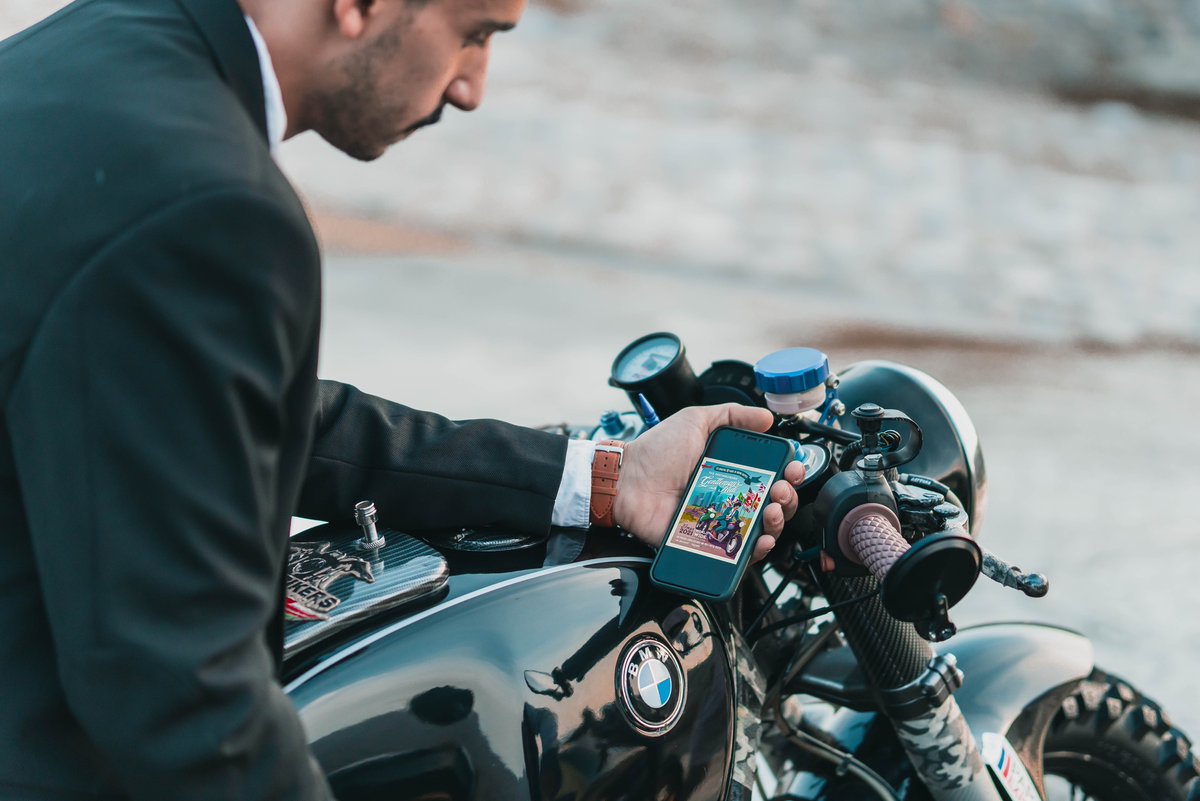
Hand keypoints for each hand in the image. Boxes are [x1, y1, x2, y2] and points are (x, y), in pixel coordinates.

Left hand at [612, 404, 806, 562]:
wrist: (627, 480)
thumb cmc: (656, 451)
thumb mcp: (695, 421)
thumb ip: (731, 415)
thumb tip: (766, 416)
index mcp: (732, 469)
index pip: (772, 475)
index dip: (789, 474)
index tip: (792, 469)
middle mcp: (730, 497)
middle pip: (774, 505)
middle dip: (788, 499)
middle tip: (781, 491)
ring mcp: (720, 522)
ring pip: (762, 531)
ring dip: (777, 524)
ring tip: (772, 512)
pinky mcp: (707, 544)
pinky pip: (737, 554)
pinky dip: (754, 551)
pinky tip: (759, 540)